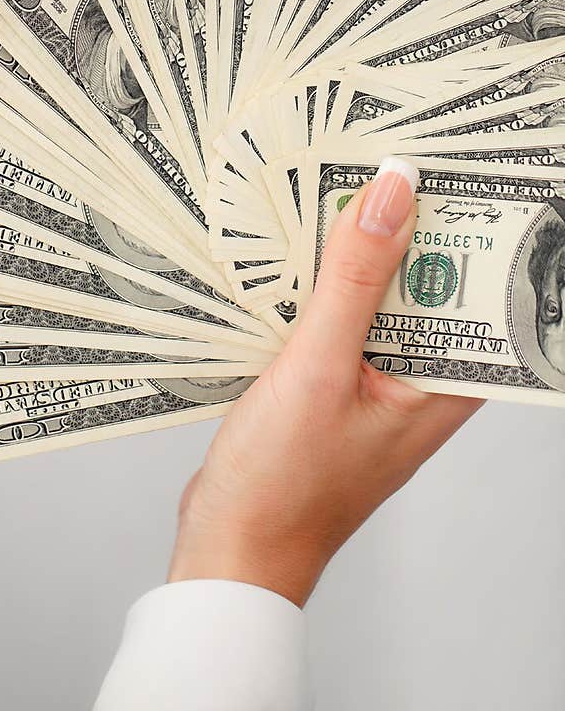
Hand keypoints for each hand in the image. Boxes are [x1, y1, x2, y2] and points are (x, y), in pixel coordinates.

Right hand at [169, 159, 483, 605]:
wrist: (228, 551)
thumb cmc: (282, 486)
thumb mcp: (318, 369)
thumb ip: (354, 280)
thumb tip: (393, 194)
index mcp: (443, 388)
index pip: (483, 292)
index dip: (477, 229)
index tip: (457, 167)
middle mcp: (418, 384)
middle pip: (431, 287)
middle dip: (412, 228)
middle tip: (385, 160)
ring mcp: (373, 386)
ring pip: (380, 299)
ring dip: (360, 255)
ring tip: (338, 192)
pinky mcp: (331, 386)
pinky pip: (339, 321)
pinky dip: (322, 288)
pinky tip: (295, 256)